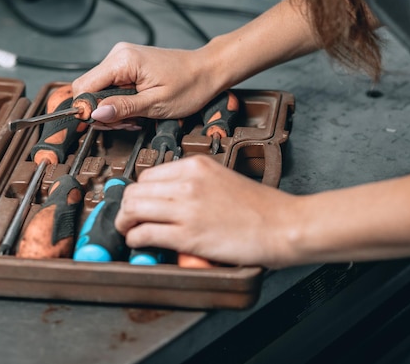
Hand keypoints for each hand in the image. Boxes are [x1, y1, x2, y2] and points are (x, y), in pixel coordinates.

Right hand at [71, 42, 221, 123]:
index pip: (84, 86)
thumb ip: (123, 108)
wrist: (208, 70)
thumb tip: (96, 113)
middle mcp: (118, 55)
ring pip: (99, 90)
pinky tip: (136, 110)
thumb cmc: (190, 85)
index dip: (88, 109)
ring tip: (135, 118)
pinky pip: (112, 87)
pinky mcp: (128, 65)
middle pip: (89, 89)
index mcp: (123, 61)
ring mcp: (122, 58)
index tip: (104, 124)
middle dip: (103, 112)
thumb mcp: (156, 103)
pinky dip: (120, 102)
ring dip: (113, 110)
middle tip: (126, 124)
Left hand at [115, 154, 297, 267]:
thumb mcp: (224, 179)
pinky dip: (135, 239)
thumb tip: (171, 198)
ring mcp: (186, 208)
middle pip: (135, 191)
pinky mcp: (188, 235)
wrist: (284, 225)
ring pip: (133, 209)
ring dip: (124, 223)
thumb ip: (196, 183)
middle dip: (126, 207)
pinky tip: (139, 242)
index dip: (139, 192)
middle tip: (128, 219)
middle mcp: (187, 182)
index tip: (138, 203)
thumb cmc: (261, 208)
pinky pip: (144, 233)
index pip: (148, 175)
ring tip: (128, 231)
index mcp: (196, 166)